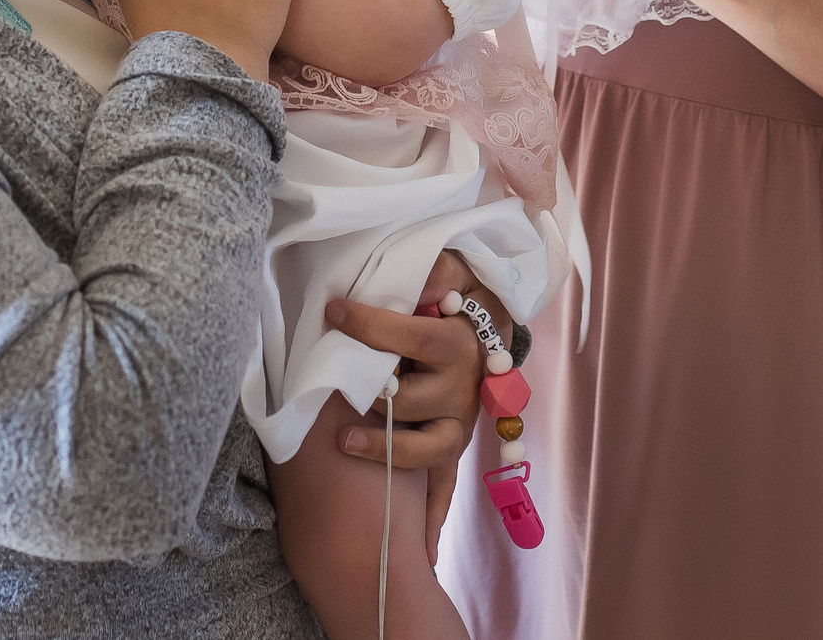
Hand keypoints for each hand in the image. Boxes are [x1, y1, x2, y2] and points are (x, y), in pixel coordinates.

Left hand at [324, 251, 510, 561]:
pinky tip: (422, 552)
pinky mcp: (453, 450)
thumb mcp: (454, 273)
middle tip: (335, 387)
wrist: (490, 326)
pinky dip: (433, 521)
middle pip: (414, 397)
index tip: (332, 312)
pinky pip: (443, 490)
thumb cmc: (457, 298)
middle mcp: (462, 387)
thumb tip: (424, 276)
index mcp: (457, 342)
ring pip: (427, 447)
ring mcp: (459, 424)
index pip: (411, 335)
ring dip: (387, 451)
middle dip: (375, 394)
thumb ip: (438, 270)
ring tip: (343, 444)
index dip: (370, 324)